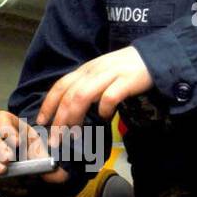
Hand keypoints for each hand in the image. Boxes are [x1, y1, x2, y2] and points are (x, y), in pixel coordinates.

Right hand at [0, 111, 68, 182]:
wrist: (30, 173)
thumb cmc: (35, 158)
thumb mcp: (43, 155)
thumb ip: (46, 159)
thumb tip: (52, 168)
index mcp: (11, 125)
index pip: (0, 117)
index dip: (6, 128)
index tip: (17, 142)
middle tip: (7, 158)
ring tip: (2, 170)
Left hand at [36, 47, 151, 128]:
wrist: (154, 57)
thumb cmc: (126, 70)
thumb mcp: (102, 75)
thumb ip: (88, 88)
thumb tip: (72, 111)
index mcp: (86, 70)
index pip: (61, 85)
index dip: (49, 104)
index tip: (42, 121)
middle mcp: (94, 70)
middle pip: (69, 95)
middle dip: (59, 119)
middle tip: (55, 139)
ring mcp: (109, 74)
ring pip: (83, 95)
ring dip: (74, 117)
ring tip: (73, 136)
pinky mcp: (126, 80)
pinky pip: (110, 96)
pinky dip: (103, 109)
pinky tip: (105, 118)